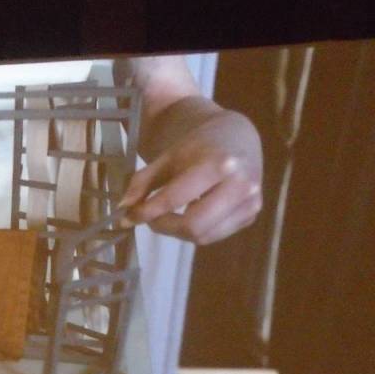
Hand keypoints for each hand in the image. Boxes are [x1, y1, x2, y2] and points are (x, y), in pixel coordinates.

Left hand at [120, 97, 262, 244]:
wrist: (237, 137)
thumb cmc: (198, 145)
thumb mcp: (168, 156)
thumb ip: (143, 181)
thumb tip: (123, 208)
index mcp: (219, 164)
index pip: (175, 199)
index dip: (147, 212)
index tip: (128, 216)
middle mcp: (241, 185)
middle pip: (193, 226)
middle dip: (164, 226)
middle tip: (149, 218)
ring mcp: (250, 203)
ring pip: (204, 236)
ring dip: (178, 232)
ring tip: (167, 216)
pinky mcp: (252, 215)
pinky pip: (215, 235)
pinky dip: (196, 230)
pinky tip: (189, 214)